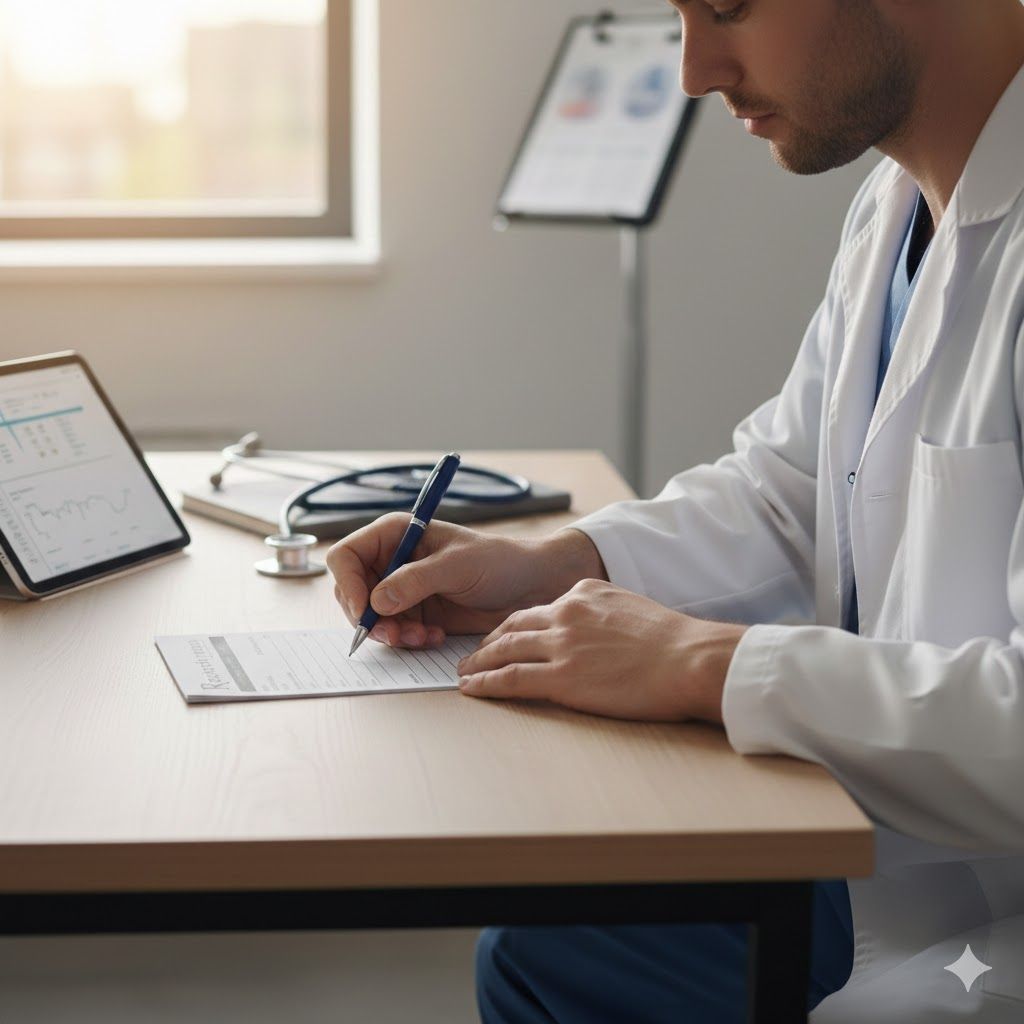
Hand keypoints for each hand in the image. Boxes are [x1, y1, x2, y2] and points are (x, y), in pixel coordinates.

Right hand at [327, 517, 606, 647]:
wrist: (532, 585)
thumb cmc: (500, 561)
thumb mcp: (457, 566)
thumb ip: (415, 580)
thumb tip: (378, 600)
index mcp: (396, 534)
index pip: (347, 557)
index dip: (349, 585)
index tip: (367, 610)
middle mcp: (393, 560)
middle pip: (352, 592)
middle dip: (370, 618)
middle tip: (394, 635)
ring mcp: (403, 588)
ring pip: (372, 618)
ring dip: (391, 633)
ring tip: (422, 637)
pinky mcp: (417, 612)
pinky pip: (395, 632)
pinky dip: (408, 640)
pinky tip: (433, 636)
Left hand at [456, 579, 746, 723]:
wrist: (689, 658)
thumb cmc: (673, 640)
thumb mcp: (631, 608)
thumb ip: (603, 614)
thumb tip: (594, 629)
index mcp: (583, 593)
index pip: (537, 609)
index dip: (514, 625)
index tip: (502, 636)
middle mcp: (565, 613)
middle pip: (512, 626)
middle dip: (488, 641)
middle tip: (472, 654)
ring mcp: (561, 646)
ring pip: (504, 650)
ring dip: (478, 662)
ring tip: (463, 673)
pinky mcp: (562, 678)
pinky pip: (511, 679)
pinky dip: (486, 683)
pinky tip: (471, 688)